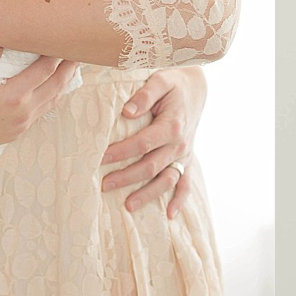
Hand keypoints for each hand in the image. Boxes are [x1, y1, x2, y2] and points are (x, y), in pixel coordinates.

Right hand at [0, 46, 80, 163]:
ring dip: (64, 81)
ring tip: (72, 64)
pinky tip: (54, 86)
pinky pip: (43, 110)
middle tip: (79, 47)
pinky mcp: (17, 131)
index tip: (63, 37)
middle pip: (57, 83)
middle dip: (69, 65)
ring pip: (53, 98)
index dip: (57, 52)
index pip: (45, 69)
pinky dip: (53, 95)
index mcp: (12, 96)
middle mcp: (23, 111)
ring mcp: (22, 123)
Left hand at [102, 67, 205, 217]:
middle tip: (103, 184)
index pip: (143, 143)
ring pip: (167, 179)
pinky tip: (169, 215)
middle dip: (126, 177)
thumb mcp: (160, 80)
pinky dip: (180, 200)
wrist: (195, 88)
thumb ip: (144, 95)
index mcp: (173, 124)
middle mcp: (180, 143)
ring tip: (127, 206)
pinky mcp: (186, 159)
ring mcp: (184, 154)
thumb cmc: (173, 83)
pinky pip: (186, 183)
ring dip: (148, 194)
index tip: (100, 158)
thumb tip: (126, 112)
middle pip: (151, 166)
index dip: (121, 152)